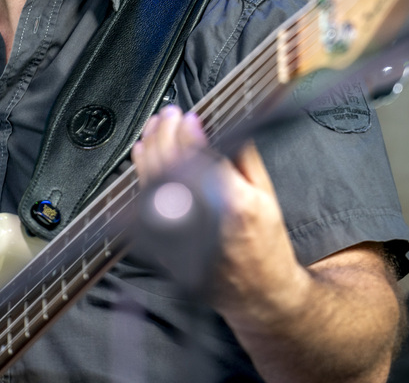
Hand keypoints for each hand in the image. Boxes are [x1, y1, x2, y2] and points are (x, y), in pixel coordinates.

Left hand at [130, 105, 309, 323]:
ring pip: (153, 181)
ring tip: (153, 128)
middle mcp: (201, 220)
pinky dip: (142, 174)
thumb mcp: (267, 195)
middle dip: (165, 134)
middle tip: (168, 115)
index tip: (187, 117)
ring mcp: (179, 234)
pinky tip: (143, 156)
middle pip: (171, 166)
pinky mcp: (165, 244)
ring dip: (150, 149)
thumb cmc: (266, 246)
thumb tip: (224, 126)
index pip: (199, 157)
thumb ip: (243, 158)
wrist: (259, 292)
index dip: (188, 133)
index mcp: (232, 204)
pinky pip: (146, 202)